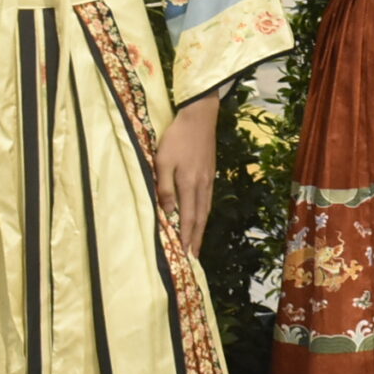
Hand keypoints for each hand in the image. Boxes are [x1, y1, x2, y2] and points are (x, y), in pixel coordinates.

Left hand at [155, 97, 218, 254]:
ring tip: (198, 242)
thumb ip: (165, 187)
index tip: (185, 254)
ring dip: (201, 228)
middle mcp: (202, 185)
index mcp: (189, 184)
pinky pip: (208, 199)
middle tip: (194, 256)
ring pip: (206, 209)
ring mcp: (208, 179)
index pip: (188, 217)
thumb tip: (168, 212)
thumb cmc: (177, 138)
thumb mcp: (163, 161)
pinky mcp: (210, 172)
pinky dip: (204, 213)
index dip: (186, 237)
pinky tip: (202, 216)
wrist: (200, 117)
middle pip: (200, 218)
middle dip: (196, 238)